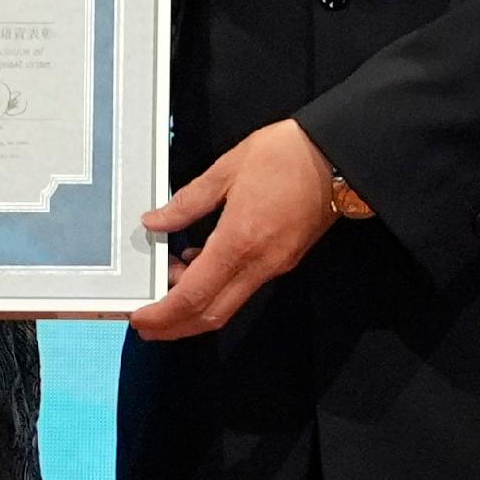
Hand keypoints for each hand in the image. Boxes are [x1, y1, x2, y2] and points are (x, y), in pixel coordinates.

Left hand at [128, 119, 344, 340]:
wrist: (338, 155)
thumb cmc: (284, 153)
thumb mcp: (227, 169)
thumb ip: (188, 201)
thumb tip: (155, 222)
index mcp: (239, 240)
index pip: (194, 296)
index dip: (163, 314)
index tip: (140, 318)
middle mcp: (259, 264)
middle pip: (211, 316)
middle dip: (174, 326)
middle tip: (146, 322)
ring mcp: (275, 266)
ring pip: (228, 304)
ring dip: (194, 304)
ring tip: (169, 275)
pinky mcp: (285, 260)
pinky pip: (243, 286)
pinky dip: (216, 287)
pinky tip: (198, 262)